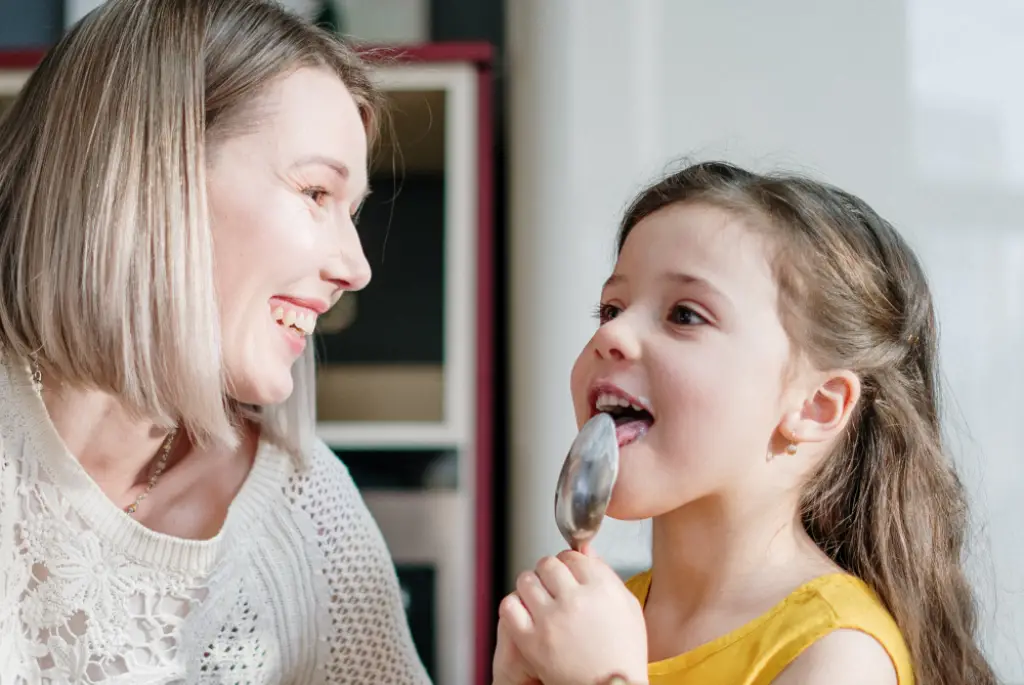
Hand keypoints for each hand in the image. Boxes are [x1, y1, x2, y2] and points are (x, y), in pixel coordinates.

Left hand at [499, 545, 647, 684]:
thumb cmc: (623, 652)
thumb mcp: (627, 607)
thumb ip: (606, 572)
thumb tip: (584, 549)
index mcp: (602, 589)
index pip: (573, 556)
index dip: (569, 561)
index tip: (568, 571)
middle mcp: (576, 600)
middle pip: (548, 564)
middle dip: (549, 571)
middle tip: (552, 585)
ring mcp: (552, 620)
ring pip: (526, 580)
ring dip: (531, 585)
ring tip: (538, 598)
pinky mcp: (532, 641)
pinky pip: (510, 606)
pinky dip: (515, 606)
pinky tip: (525, 613)